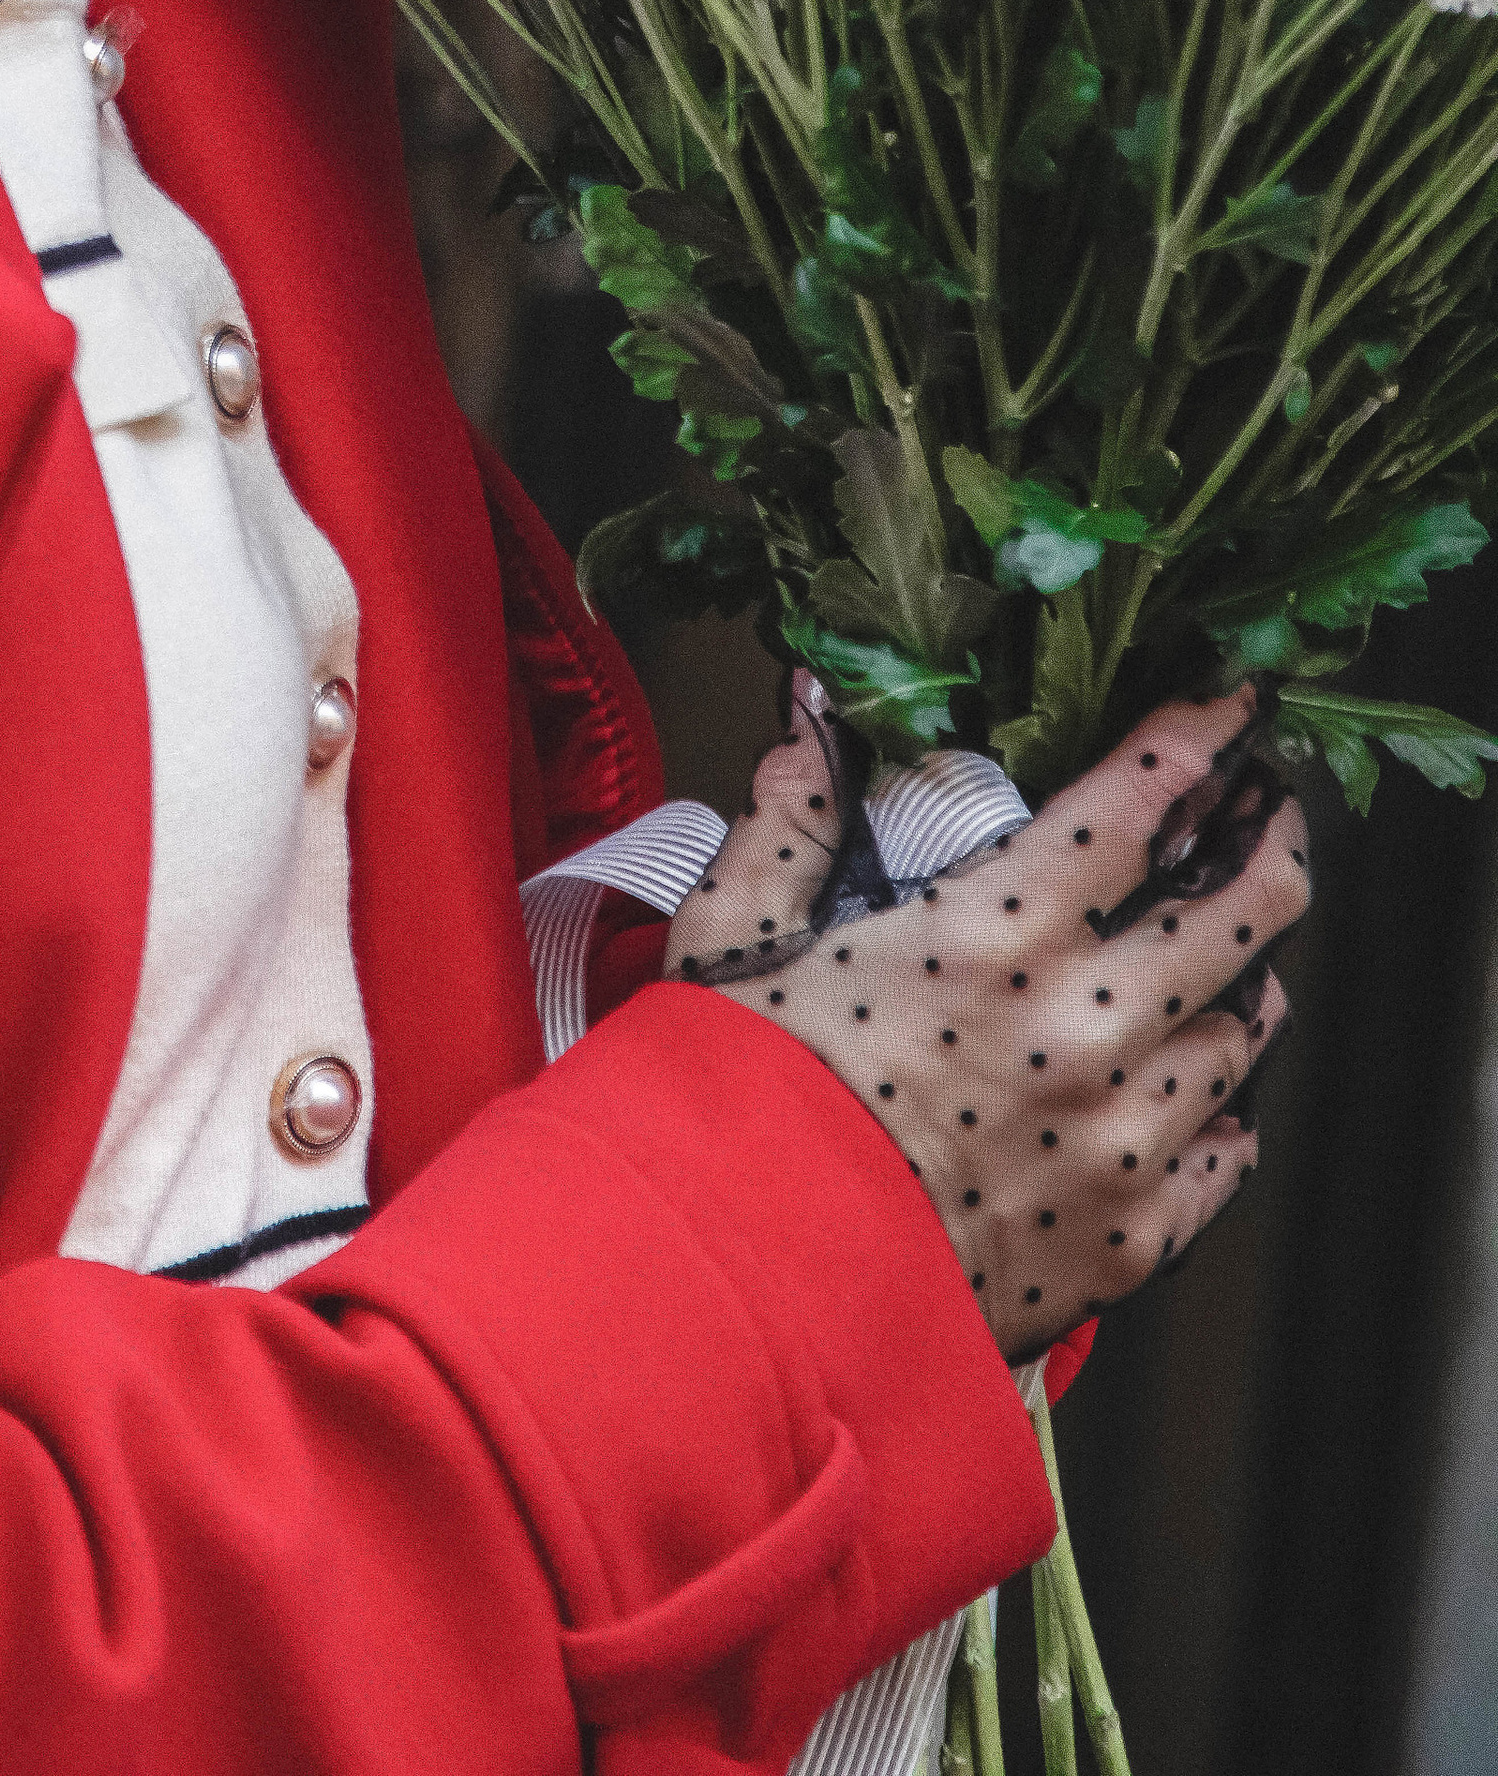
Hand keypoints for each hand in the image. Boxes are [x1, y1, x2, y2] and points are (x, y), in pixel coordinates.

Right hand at [674, 679, 1308, 1358]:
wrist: (746, 1301)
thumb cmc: (738, 1115)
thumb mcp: (733, 940)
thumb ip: (789, 816)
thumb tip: (810, 712)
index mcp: (992, 938)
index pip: (1137, 803)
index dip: (1197, 739)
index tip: (1228, 704)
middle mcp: (1084, 1031)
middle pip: (1242, 912)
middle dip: (1271, 844)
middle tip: (1267, 814)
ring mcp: (1122, 1142)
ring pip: (1245, 1035)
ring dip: (1243, 980)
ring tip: (1230, 955)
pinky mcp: (1131, 1240)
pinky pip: (1225, 1157)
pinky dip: (1221, 1112)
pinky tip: (1198, 1092)